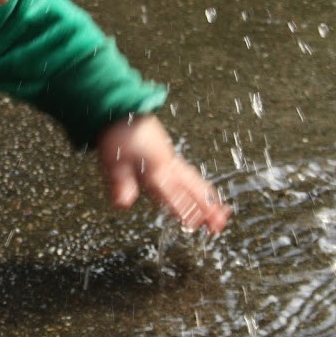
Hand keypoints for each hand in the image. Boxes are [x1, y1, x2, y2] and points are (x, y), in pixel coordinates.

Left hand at [97, 114, 230, 233]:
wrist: (122, 111)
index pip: (173, 195)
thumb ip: (120, 184)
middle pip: (191, 190)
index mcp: (154, 169)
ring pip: (195, 182)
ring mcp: (171, 160)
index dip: (184, 211)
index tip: (195, 226)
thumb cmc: (117, 136)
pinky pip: (191, 175)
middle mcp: (168, 165)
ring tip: (222, 214)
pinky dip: (202, 187)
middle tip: (219, 226)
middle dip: (206, 208)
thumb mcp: (113, 162)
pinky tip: (205, 194)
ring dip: (209, 199)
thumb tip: (124, 204)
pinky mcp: (169, 156)